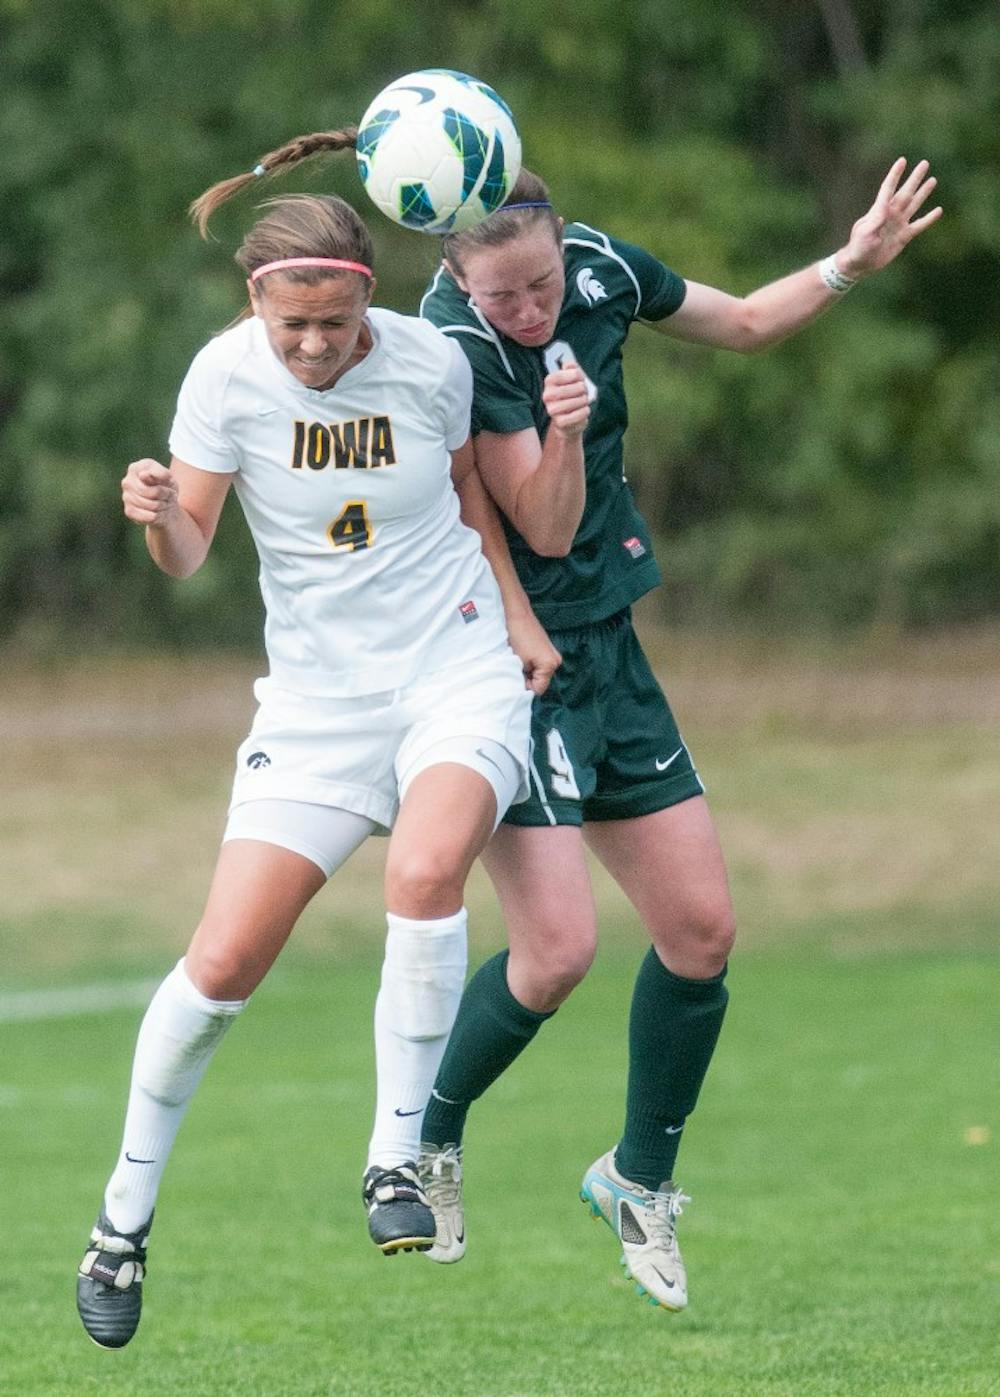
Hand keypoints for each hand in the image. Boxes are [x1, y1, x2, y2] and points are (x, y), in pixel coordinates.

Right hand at [122, 458, 178, 526]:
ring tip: (165, 502)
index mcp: (136, 468)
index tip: (168, 479)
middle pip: (153, 492)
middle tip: (170, 494)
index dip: (164, 480)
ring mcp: (126, 497)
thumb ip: (158, 473)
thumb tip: (144, 475)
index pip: (151, 476)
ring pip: (153, 506)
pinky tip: (158, 512)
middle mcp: (127, 481)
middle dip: (166, 495)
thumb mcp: (168, 477)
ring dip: (164, 506)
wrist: (165, 503)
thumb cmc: (165, 486)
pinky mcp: (129, 511)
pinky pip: (149, 516)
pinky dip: (158, 515)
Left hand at [506, 609, 561, 695]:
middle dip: (527, 678)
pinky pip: (539, 663)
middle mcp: (556, 661)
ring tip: (519, 659)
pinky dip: (530, 663)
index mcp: (550, 665)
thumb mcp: (518, 662)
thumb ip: (522, 679)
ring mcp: (553, 654)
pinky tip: (522, 654)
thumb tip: (522, 689)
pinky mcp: (547, 649)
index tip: (515, 678)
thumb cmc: (516, 635)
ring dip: (528, 670)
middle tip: (516, 667)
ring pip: (538, 672)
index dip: (525, 687)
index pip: (538, 689)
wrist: (517, 613)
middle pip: (540, 681)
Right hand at [542, 362, 590, 438]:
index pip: (574, 374)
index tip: (579, 380)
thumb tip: (569, 364)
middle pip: (579, 387)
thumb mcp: (570, 379)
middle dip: (584, 390)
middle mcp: (547, 395)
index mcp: (549, 381)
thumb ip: (571, 367)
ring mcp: (552, 410)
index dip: (581, 377)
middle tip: (582, 394)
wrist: (566, 421)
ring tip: (581, 403)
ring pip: (581, 400)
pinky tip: (582, 411)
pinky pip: (580, 414)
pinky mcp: (559, 422)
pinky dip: (585, 412)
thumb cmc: (570, 396)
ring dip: (585, 402)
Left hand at [838, 158, 941, 278]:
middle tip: (924, 163)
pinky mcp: (904, 236)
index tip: (902, 160)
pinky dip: (929, 219)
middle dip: (915, 178)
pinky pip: (919, 225)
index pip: (888, 188)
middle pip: (906, 192)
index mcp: (880, 210)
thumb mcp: (865, 232)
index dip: (895, 175)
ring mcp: (898, 224)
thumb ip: (876, 219)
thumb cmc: (858, 247)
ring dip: (923, 192)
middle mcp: (891, 214)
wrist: (860, 264)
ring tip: (932, 180)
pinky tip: (938, 210)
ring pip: (914, 204)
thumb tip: (886, 207)